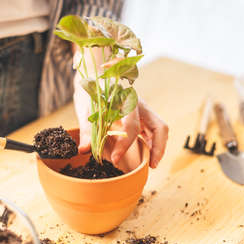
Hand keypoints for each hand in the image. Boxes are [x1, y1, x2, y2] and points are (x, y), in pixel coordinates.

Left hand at [73, 53, 168, 167]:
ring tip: (152, 164)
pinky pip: (153, 130)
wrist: (94, 77)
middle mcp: (139, 104)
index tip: (115, 159)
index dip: (124, 144)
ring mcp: (143, 110)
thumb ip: (86, 129)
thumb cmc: (90, 91)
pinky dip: (154, 143)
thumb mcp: (85, 107)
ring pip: (160, 128)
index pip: (131, 125)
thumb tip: (84, 150)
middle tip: (151, 166)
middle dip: (158, 147)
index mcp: (125, 99)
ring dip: (159, 147)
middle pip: (158, 126)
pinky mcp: (142, 116)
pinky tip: (148, 156)